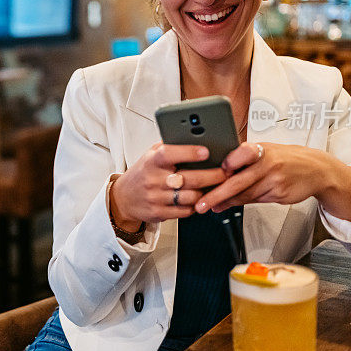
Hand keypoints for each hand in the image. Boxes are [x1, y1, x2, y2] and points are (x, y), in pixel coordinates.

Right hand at [110, 143, 227, 230]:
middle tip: (226, 172)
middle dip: (213, 175)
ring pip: (191, 197)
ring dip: (206, 192)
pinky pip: (185, 211)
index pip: (170, 154)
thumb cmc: (143, 172)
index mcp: (152, 161)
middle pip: (190, 179)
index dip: (189, 152)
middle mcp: (153, 179)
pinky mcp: (159, 213)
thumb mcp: (151, 155)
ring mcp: (156, 198)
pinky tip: (199, 198)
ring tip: (215, 186)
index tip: (206, 151)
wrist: (124, 197)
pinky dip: (196, 205)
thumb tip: (196, 137)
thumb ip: (170, 147)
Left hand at [196, 142, 350, 227]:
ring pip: (244, 194)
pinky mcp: (279, 194)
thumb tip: (218, 172)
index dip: (229, 162)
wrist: (317, 169)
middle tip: (200, 202)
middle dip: (216, 193)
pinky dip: (239, 203)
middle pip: (238, 181)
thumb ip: (243, 160)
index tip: (216, 169)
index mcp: (261, 149)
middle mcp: (267, 163)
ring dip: (224, 201)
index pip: (243, 153)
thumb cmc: (286, 158)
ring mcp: (274, 180)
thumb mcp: (265, 151)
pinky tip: (228, 204)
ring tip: (209, 205)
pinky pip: (254, 200)